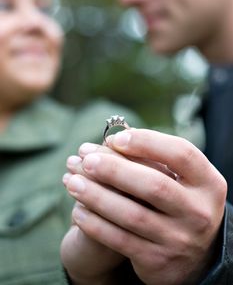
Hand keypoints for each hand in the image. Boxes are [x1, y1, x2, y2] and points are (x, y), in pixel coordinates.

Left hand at [63, 129, 226, 284]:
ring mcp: (179, 239)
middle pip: (154, 184)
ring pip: (132, 214)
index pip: (181, 153)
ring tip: (72, 181)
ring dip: (97, 196)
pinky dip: (96, 224)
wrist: (194, 256)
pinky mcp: (158, 261)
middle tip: (87, 160)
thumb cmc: (181, 203)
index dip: (147, 142)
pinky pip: (120, 240)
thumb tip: (115, 139)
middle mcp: (198, 211)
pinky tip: (78, 211)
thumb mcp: (184, 181)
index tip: (115, 139)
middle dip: (115, 170)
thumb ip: (158, 160)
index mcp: (208, 183)